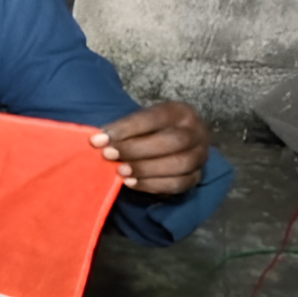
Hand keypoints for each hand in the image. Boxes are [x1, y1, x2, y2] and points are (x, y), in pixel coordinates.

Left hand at [91, 103, 211, 194]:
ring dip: (145, 169)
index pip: (154, 118)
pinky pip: (179, 184)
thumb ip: (123, 130)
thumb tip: (97, 141)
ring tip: (120, 172)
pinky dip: (153, 185)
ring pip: (179, 164)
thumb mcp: (139, 122)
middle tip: (109, 155)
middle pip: (172, 141)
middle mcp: (196, 132)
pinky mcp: (197, 177)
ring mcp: (200, 155)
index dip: (125, 129)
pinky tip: (132, 183)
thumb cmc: (149, 131)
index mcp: (180, 112)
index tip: (98, 139)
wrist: (171, 144)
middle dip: (136, 149)